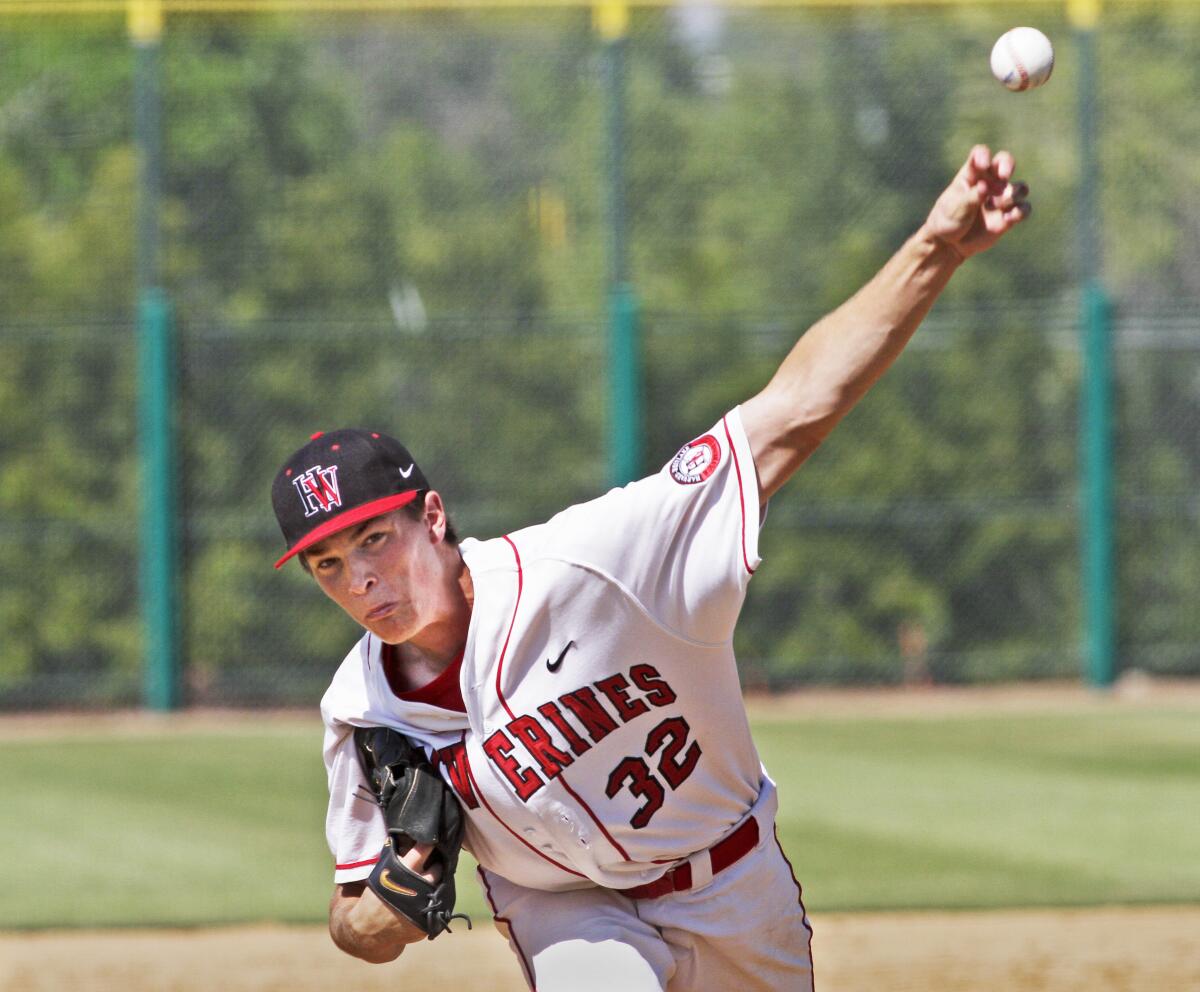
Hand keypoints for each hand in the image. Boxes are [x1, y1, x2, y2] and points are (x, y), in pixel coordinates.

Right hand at [351, 843, 441, 948]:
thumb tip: (408, 840)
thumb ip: (396, 859)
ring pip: (441, 888)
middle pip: (437, 870)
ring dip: (438, 883)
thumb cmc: (373, 898)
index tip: (434, 840)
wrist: (367, 930)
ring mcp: (423, 907)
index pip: (422, 851)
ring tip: (433, 882)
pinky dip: (435, 902)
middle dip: (436, 865)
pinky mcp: (427, 923)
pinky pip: (438, 908)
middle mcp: (416, 889)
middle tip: (434, 864)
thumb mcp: (380, 874)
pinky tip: (430, 900)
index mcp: (403, 873)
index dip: (428, 844)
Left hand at [922, 145, 1029, 260]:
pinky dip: (1020, 211)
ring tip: (998, 203)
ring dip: (1013, 193)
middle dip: (1008, 165)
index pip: (980, 154)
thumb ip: (971, 196)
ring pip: (1020, 187)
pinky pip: (1024, 209)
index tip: (983, 164)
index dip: (984, 155)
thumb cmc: (947, 221)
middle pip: (1005, 162)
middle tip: (1003, 176)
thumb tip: (985, 187)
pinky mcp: (1008, 216)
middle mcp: (989, 182)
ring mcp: (1000, 198)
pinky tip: (1007, 218)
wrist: (949, 245)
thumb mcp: (954, 208)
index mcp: (971, 175)